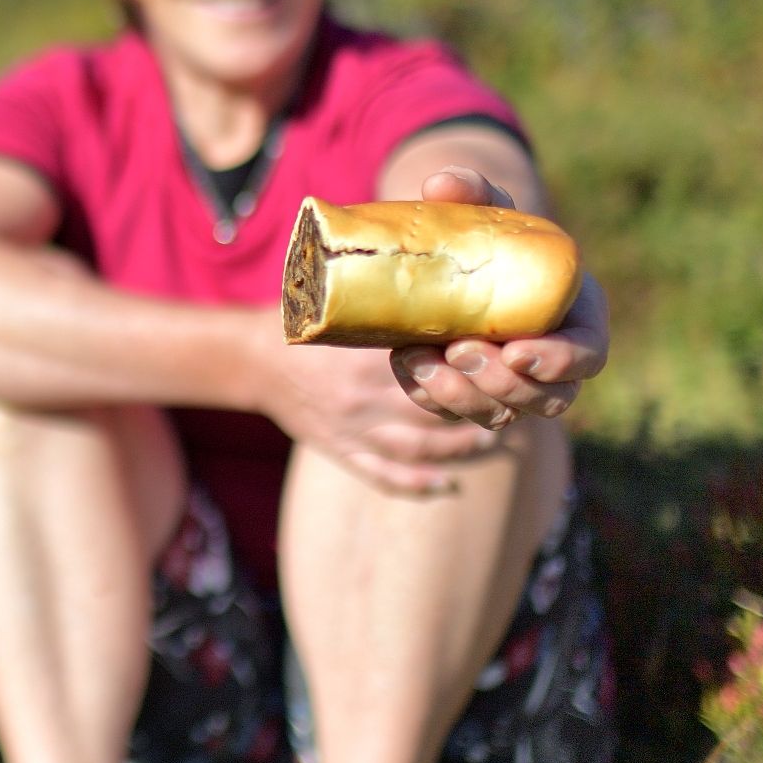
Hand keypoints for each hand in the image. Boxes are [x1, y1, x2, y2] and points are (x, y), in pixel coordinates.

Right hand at [258, 325, 505, 495]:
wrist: (254, 360)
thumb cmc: (307, 325)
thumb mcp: (341, 307)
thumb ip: (386, 304)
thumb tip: (444, 278)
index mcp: (365, 357)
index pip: (432, 368)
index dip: (471, 370)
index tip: (500, 362)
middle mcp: (361, 397)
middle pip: (435, 413)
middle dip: (478, 411)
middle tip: (508, 404)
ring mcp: (351, 429)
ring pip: (419, 448)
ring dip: (460, 448)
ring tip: (489, 438)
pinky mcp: (340, 450)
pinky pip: (384, 476)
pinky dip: (419, 485)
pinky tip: (447, 484)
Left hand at [387, 166, 610, 429]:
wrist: (443, 261)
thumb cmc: (483, 233)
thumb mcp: (483, 207)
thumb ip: (471, 189)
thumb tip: (442, 184)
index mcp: (575, 316)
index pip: (589, 356)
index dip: (561, 362)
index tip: (517, 351)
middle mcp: (551, 362)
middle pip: (548, 399)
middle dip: (503, 384)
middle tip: (459, 350)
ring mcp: (510, 387)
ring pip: (501, 416)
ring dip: (462, 395)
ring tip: (423, 357)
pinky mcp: (468, 396)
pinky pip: (453, 412)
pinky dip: (427, 393)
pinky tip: (404, 360)